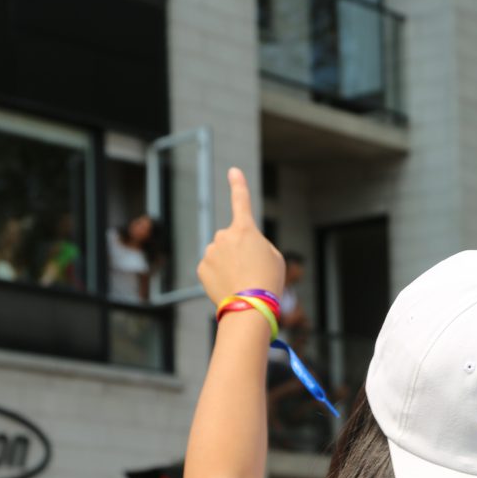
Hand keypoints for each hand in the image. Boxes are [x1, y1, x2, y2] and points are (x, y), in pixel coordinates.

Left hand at [197, 168, 284, 307]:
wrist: (250, 306)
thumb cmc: (268, 281)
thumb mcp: (275, 258)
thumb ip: (258, 245)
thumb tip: (241, 247)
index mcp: (246, 229)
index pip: (241, 201)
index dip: (238, 185)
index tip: (233, 171)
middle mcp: (224, 235)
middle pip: (232, 239)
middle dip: (239, 251)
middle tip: (252, 270)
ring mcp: (210, 251)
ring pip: (220, 254)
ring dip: (229, 264)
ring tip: (241, 282)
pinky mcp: (201, 267)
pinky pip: (211, 268)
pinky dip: (219, 276)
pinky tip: (229, 287)